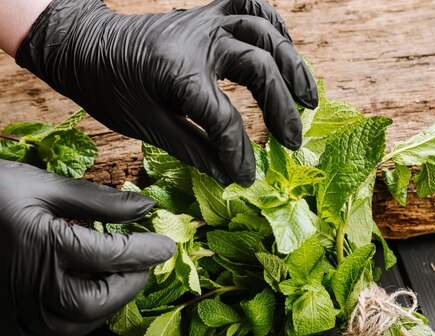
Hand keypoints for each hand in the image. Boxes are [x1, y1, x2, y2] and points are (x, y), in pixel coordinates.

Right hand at [0, 160, 174, 335]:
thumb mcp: (44, 186)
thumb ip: (98, 201)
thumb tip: (145, 208)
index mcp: (41, 247)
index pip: (112, 257)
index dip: (147, 251)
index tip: (167, 245)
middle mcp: (26, 286)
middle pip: (95, 303)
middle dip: (127, 285)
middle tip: (142, 265)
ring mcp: (10, 308)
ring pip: (72, 326)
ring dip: (104, 306)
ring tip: (117, 279)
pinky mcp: (2, 320)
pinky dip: (73, 322)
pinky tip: (83, 299)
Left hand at [16, 0, 317, 185]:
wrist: (84, 43)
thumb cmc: (109, 87)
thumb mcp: (146, 126)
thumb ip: (193, 150)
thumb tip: (229, 174)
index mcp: (177, 73)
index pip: (225, 119)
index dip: (240, 154)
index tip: (247, 177)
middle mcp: (198, 40)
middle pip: (259, 68)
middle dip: (282, 109)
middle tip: (292, 141)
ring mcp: (205, 21)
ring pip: (265, 33)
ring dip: (293, 66)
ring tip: (308, 99)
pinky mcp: (207, 14)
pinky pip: (251, 6)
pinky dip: (274, 26)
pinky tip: (286, 51)